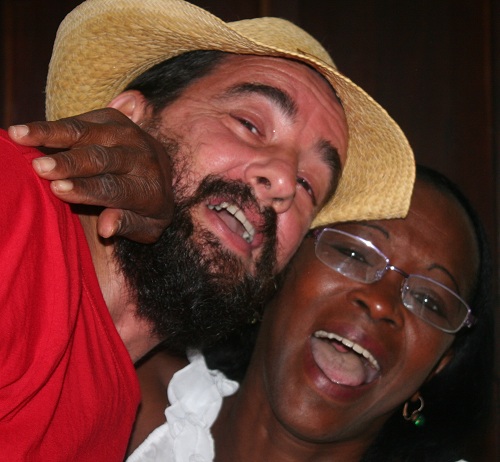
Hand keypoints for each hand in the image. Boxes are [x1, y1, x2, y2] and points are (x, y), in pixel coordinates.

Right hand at [9, 108, 172, 242]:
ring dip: (52, 134)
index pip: (115, 189)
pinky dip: (53, 126)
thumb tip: (105, 228)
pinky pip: (81, 120)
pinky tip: (27, 130)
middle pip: (101, 158)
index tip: (58, 189)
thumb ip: (127, 225)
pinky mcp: (114, 118)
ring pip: (87, 132)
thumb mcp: (147, 227)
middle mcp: (142, 158)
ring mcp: (129, 134)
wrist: (165, 174)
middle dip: (70, 162)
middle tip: (39, 167)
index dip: (86, 189)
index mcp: (150, 188)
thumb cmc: (147, 208)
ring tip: (20, 136)